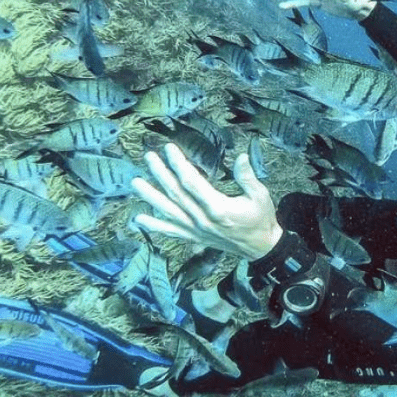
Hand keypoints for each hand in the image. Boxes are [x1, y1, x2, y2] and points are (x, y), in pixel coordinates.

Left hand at [132, 144, 282, 259]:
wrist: (261, 247)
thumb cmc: (261, 219)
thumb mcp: (260, 196)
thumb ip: (248, 177)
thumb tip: (240, 157)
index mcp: (218, 208)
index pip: (192, 182)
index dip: (179, 164)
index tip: (169, 148)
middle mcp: (203, 220)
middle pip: (176, 194)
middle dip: (160, 174)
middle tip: (149, 157)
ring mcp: (196, 230)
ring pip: (169, 211)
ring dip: (151, 196)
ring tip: (135, 182)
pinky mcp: (194, 237)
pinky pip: (171, 231)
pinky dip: (154, 225)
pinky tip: (138, 219)